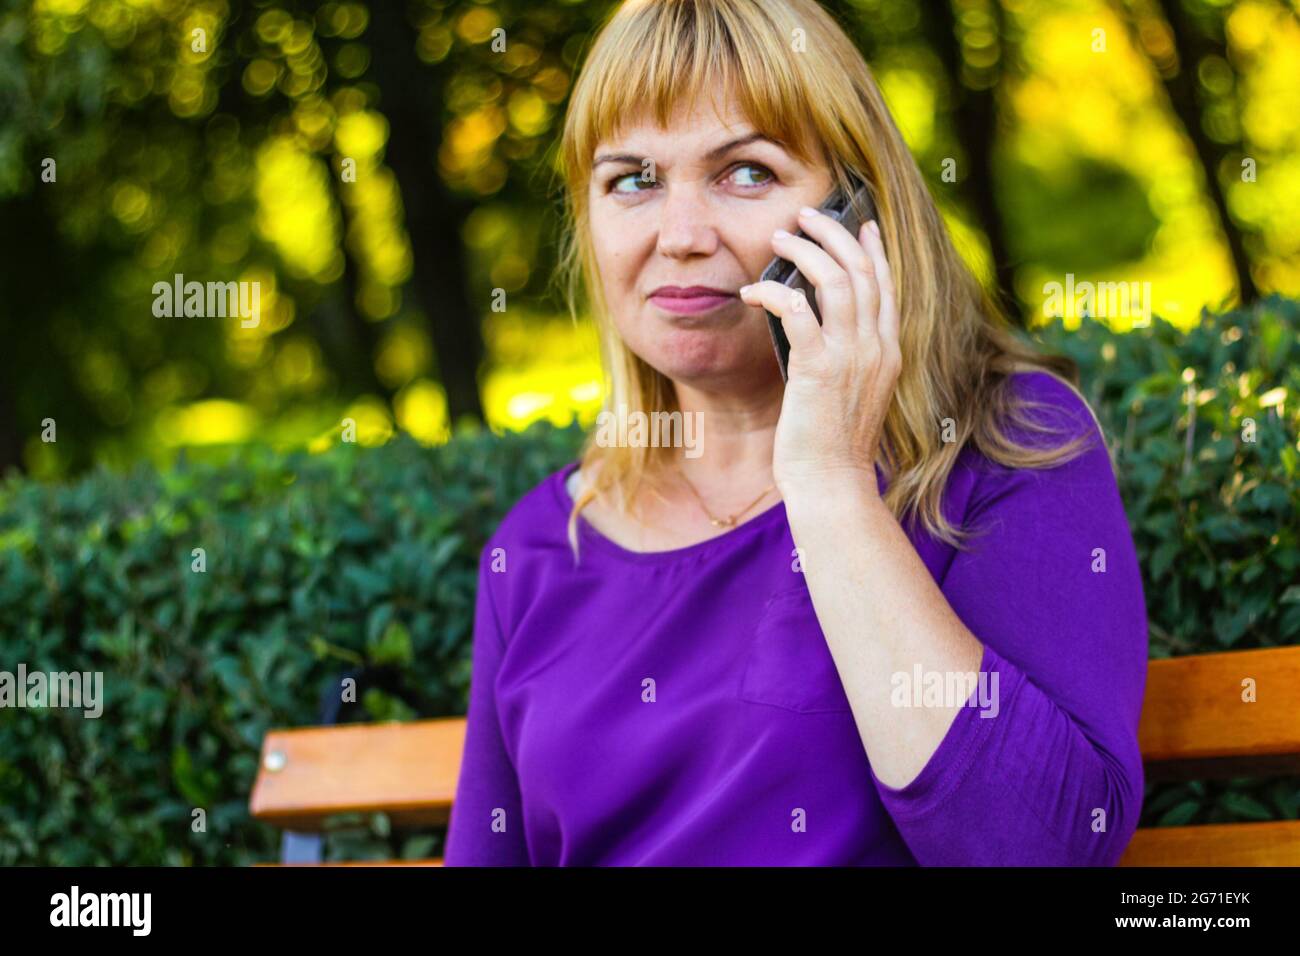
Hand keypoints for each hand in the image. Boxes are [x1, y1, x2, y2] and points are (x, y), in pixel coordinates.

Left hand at [739, 208, 899, 498]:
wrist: (832, 483)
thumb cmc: (832, 445)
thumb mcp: (850, 392)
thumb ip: (845, 357)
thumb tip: (814, 326)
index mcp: (888, 352)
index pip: (886, 284)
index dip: (872, 248)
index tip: (861, 222)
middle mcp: (876, 347)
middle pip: (862, 270)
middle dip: (834, 234)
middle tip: (806, 216)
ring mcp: (851, 357)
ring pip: (834, 280)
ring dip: (805, 251)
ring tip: (781, 237)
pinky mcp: (819, 369)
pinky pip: (797, 311)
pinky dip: (774, 292)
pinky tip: (753, 291)